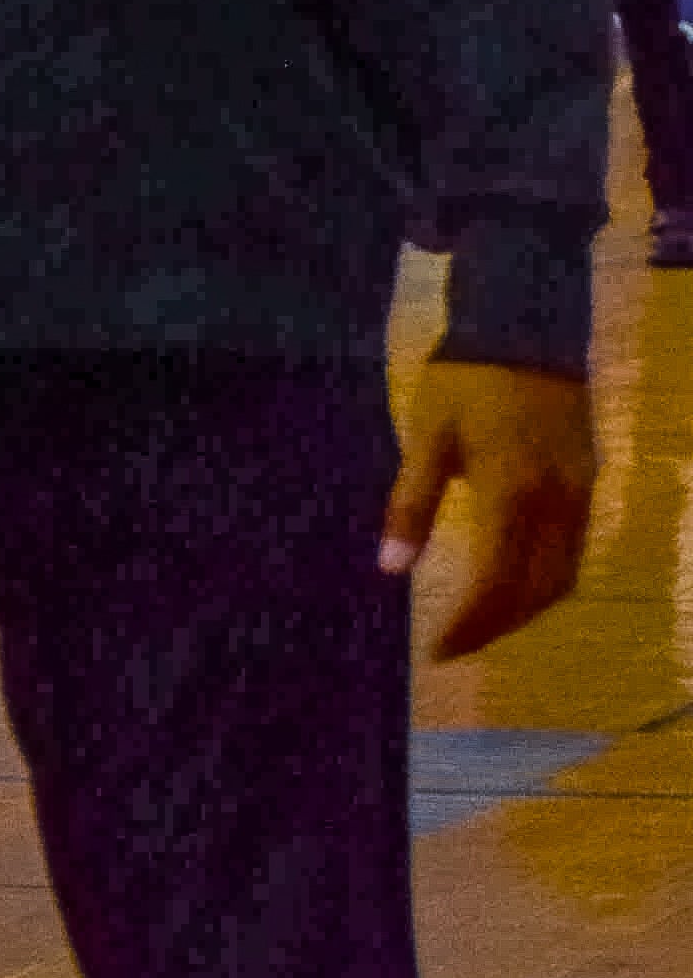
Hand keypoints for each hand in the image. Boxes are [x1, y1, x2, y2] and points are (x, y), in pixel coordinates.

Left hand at [381, 358, 595, 660]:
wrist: (526, 326)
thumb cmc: (465, 380)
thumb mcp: (426, 438)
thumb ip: (410, 504)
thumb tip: (389, 568)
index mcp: (512, 492)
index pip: (496, 582)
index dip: (470, 624)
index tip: (437, 651)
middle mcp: (557, 501)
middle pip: (537, 590)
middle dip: (497, 625)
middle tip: (454, 645)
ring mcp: (580, 492)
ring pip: (563, 575)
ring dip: (524, 609)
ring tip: (480, 623)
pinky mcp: (588, 480)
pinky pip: (575, 549)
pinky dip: (545, 579)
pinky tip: (512, 582)